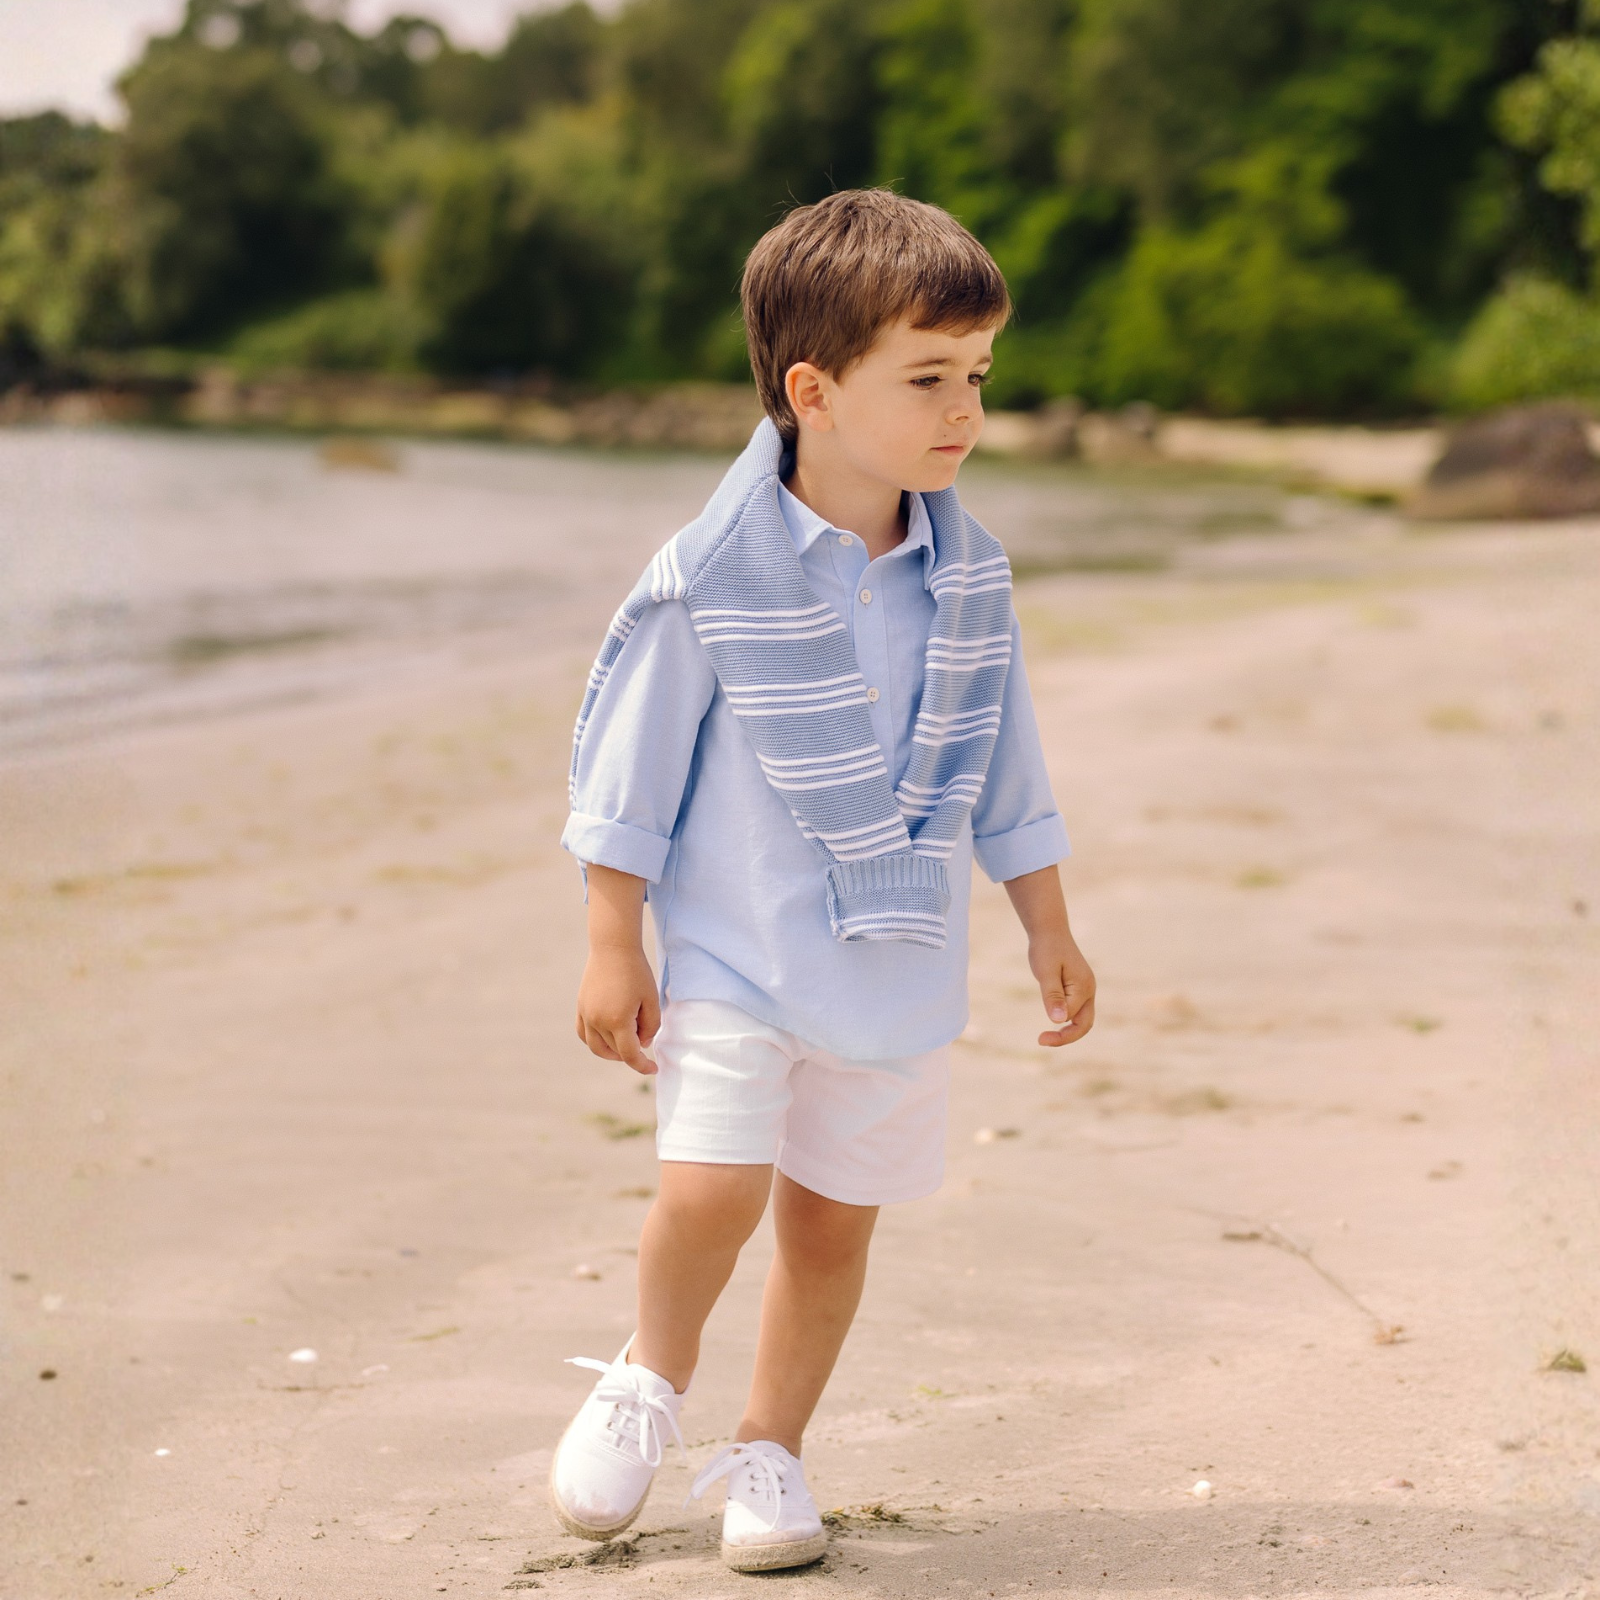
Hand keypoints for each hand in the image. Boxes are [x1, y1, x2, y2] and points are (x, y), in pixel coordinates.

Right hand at [576, 942, 660, 1074]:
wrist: (613, 948)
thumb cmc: (637, 972)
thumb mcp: (651, 1000)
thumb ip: (651, 1026)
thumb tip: (642, 1044)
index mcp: (618, 1020)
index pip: (629, 1054)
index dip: (642, 1066)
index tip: (653, 1069)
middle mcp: (598, 1021)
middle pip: (614, 1051)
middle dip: (631, 1053)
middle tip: (643, 1043)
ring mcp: (586, 1015)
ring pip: (596, 1047)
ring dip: (612, 1053)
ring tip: (626, 1045)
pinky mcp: (580, 1008)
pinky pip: (584, 1034)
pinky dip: (596, 1042)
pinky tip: (608, 1038)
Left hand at [1028, 930, 1095, 1047]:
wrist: (1049, 931)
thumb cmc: (1046, 949)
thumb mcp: (1045, 972)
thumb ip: (1053, 996)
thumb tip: (1059, 1020)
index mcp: (1084, 987)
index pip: (1073, 1017)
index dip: (1058, 1029)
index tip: (1040, 1039)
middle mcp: (1089, 990)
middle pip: (1085, 1024)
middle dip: (1067, 1037)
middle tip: (1043, 1042)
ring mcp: (1086, 989)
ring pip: (1082, 1019)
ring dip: (1067, 1030)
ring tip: (1046, 1038)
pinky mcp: (1078, 988)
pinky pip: (1076, 1011)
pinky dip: (1066, 1021)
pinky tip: (1052, 1022)